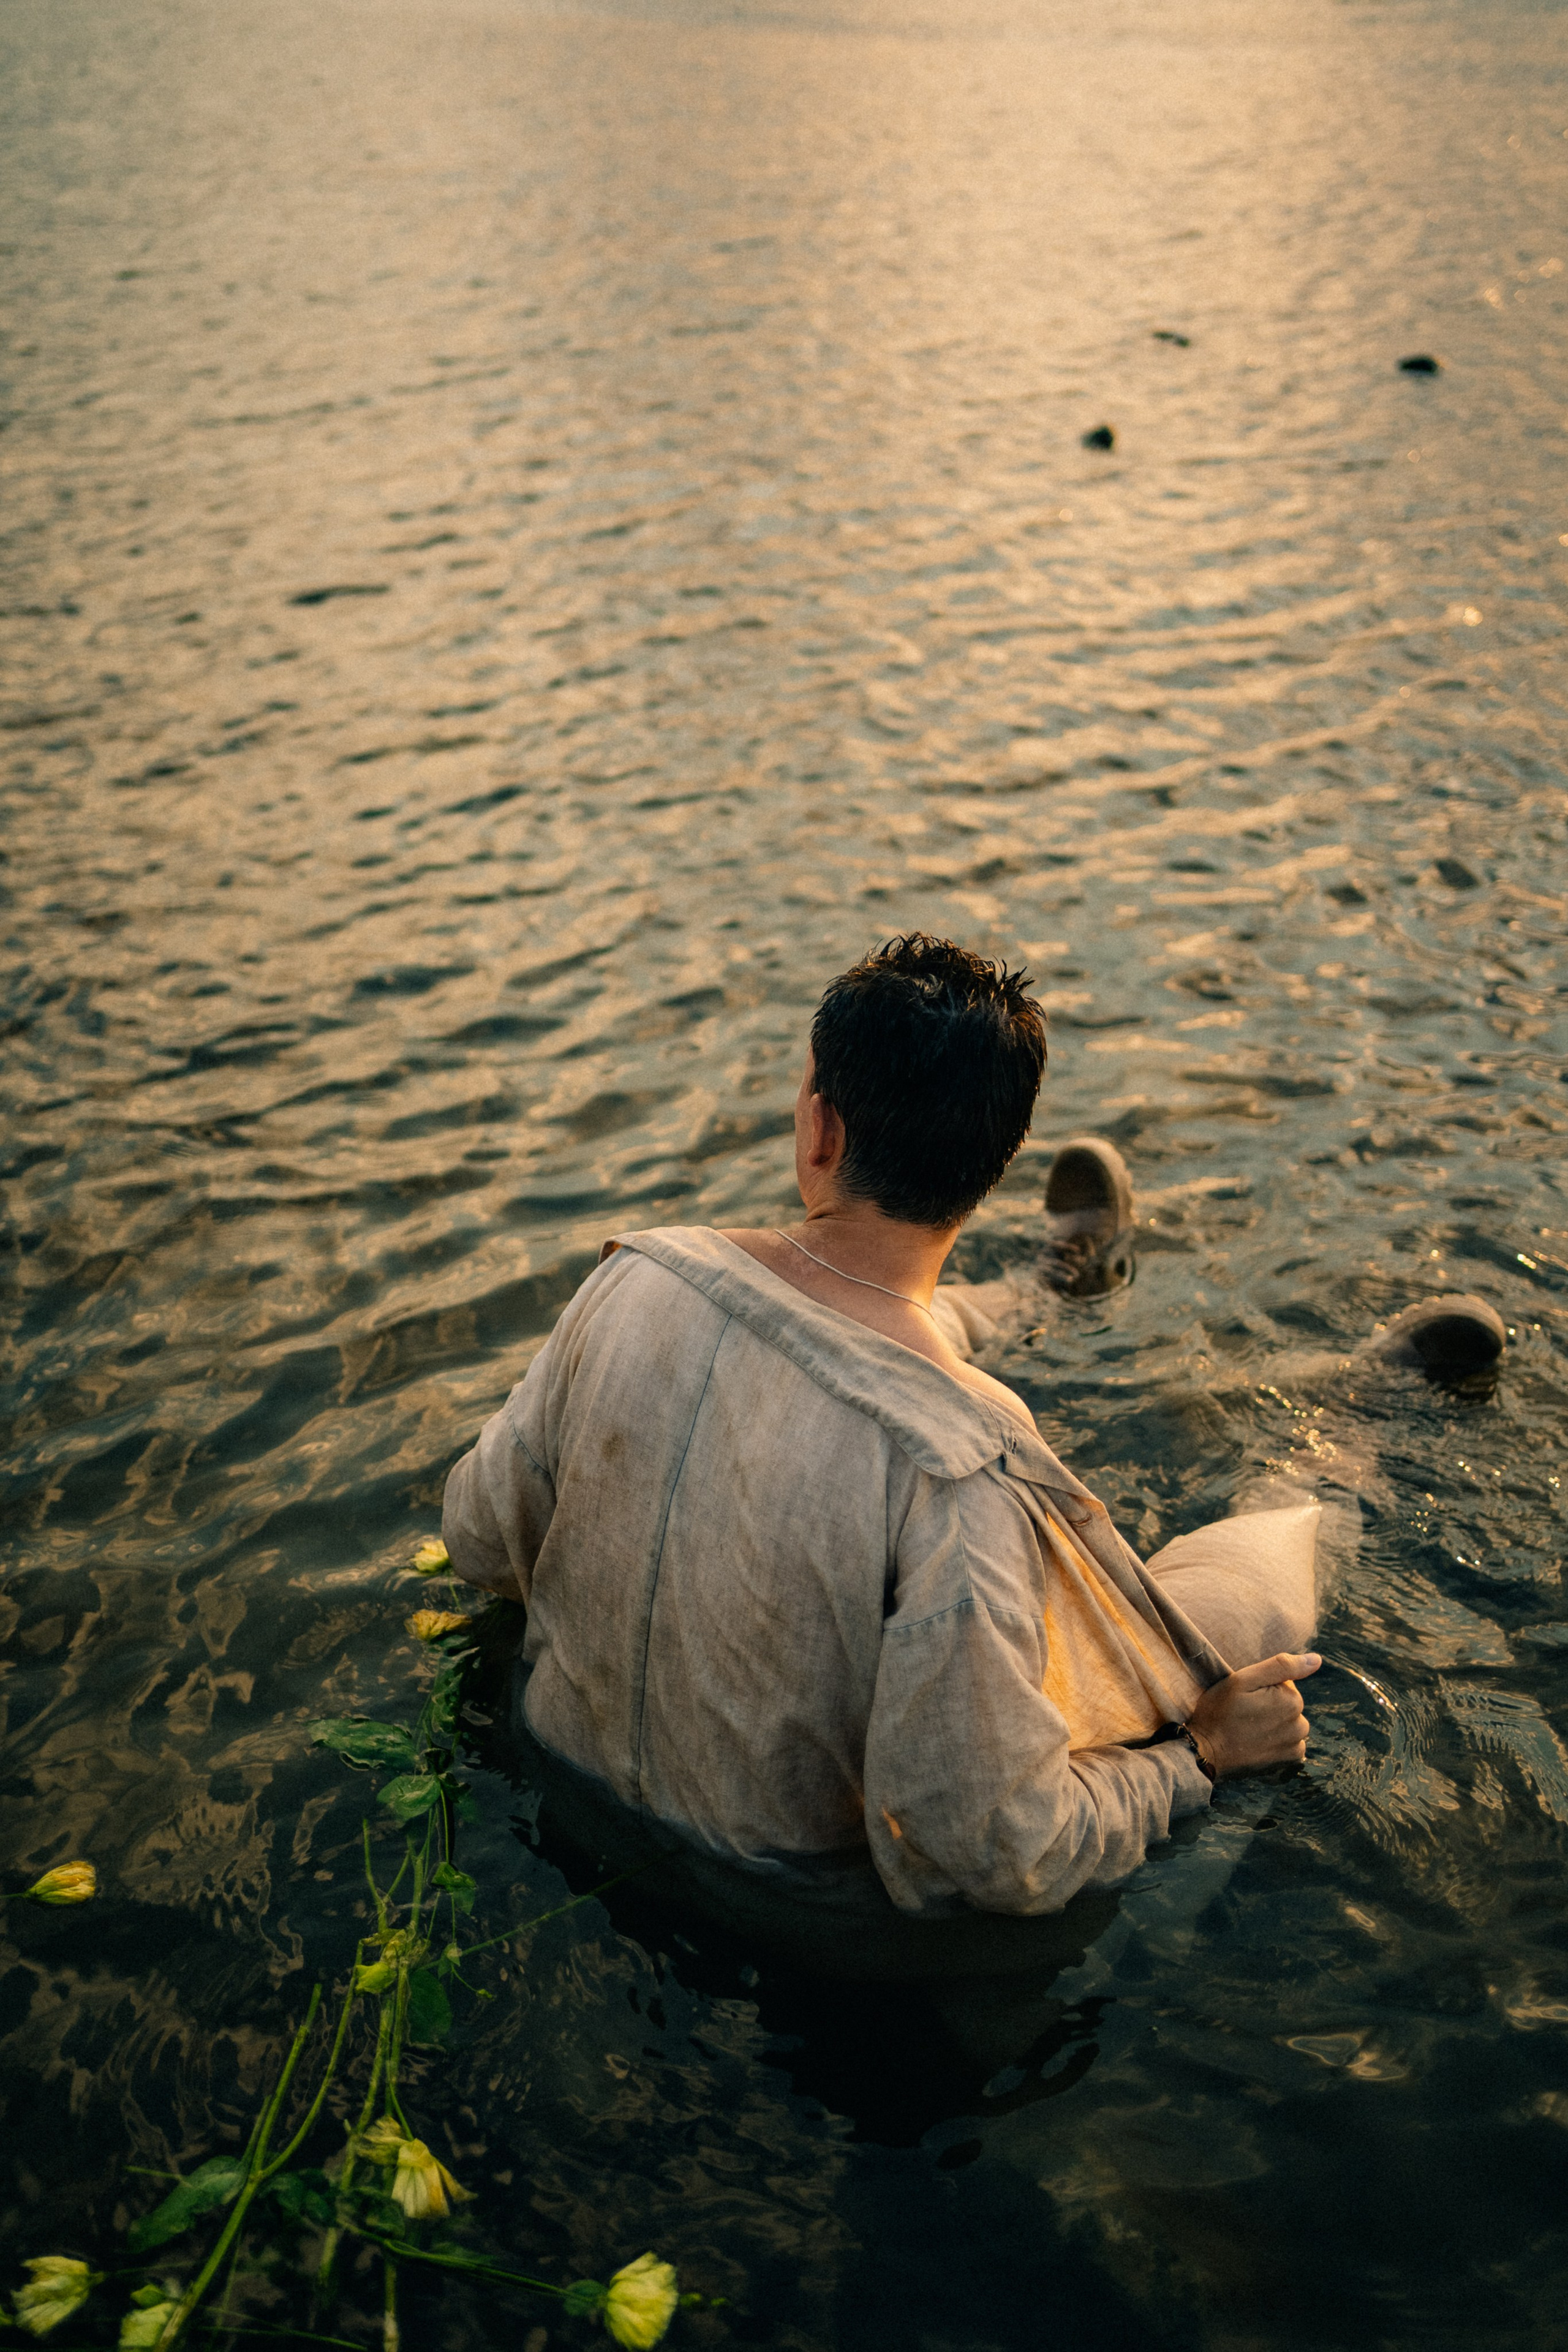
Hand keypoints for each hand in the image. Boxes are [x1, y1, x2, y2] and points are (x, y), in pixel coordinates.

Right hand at [1185, 1651, 1320, 1778]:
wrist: (1206, 1752)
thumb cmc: (1220, 1712)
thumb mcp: (1243, 1680)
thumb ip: (1282, 1666)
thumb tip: (1317, 1660)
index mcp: (1291, 1701)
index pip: (1285, 1682)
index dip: (1263, 1686)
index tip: (1246, 1697)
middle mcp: (1300, 1725)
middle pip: (1289, 1702)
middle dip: (1271, 1703)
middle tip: (1244, 1713)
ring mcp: (1295, 1745)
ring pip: (1290, 1722)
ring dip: (1275, 1722)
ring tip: (1249, 1728)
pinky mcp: (1289, 1761)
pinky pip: (1291, 1742)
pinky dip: (1277, 1739)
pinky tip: (1257, 1741)